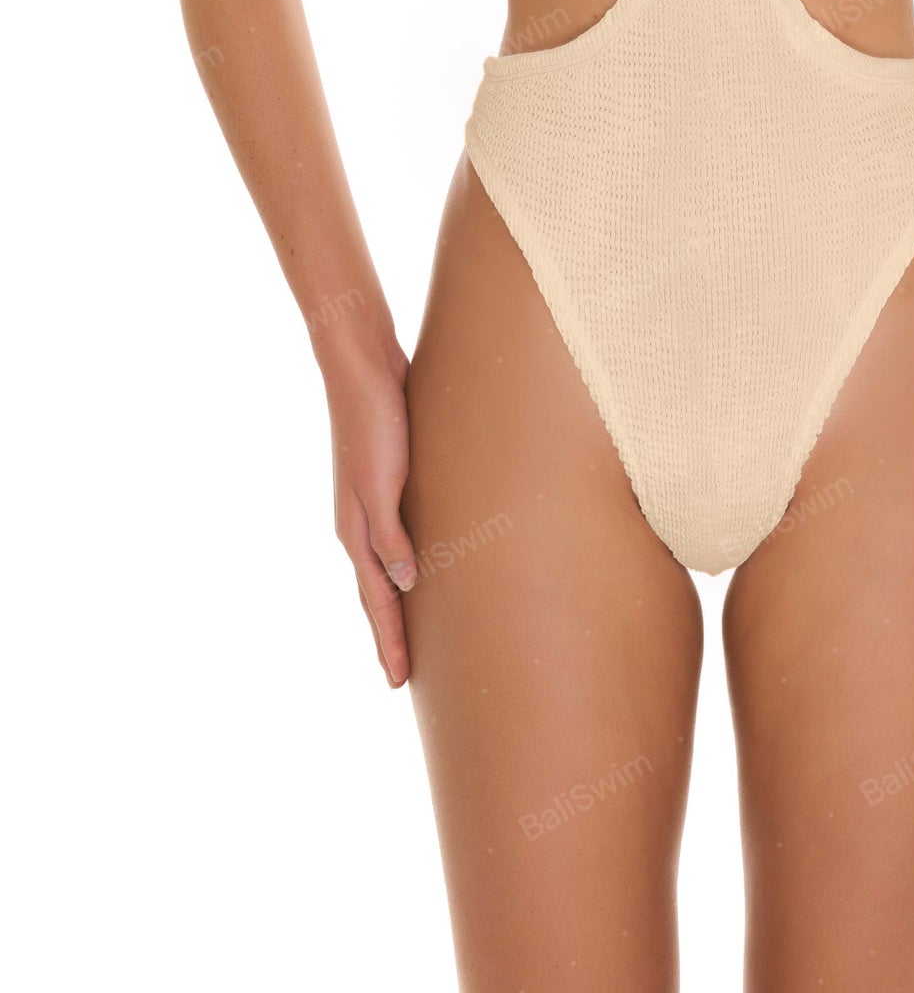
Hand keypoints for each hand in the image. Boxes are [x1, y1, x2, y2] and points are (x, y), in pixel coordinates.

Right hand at [325, 335, 417, 688]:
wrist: (364, 365)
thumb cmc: (375, 421)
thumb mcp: (381, 482)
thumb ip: (390, 533)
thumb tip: (404, 584)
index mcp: (356, 530)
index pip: (376, 601)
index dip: (389, 640)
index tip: (399, 683)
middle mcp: (361, 524)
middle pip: (377, 592)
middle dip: (389, 633)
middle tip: (402, 677)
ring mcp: (373, 503)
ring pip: (387, 566)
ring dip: (397, 602)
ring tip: (411, 631)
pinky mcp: (390, 480)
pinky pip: (399, 536)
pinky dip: (406, 562)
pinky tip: (421, 565)